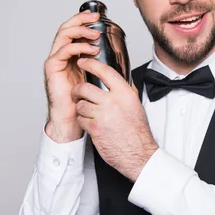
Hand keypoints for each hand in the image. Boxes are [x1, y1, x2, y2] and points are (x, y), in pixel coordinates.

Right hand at [44, 10, 101, 140]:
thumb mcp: (98, 79)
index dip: (84, 20)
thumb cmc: (84, 99)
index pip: (75, 31)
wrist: (73, 117)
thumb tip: (124, 61)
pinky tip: (90, 49)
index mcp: (72, 55)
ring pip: (64, 36)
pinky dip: (77, 47)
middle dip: (81, 20)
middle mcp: (62, 55)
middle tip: (94, 18)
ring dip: (81, 31)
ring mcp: (56, 60)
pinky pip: (62, 51)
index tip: (97, 16)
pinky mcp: (52, 68)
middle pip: (67, 28)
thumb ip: (104, 66)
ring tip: (95, 34)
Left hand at [73, 57, 157, 181]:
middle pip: (85, 88)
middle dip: (78, 90)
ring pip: (80, 104)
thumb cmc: (137, 131)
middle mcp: (113, 102)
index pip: (104, 71)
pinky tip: (90, 123)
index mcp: (124, 94)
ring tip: (87, 112)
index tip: (83, 61)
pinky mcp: (95, 129)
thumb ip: (126, 91)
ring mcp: (102, 116)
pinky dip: (82, 120)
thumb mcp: (136, 105)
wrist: (138, 153)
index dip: (90, 64)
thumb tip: (119, 78)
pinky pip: (80, 118)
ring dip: (80, 108)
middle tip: (77, 92)